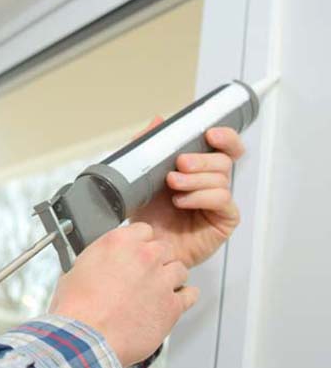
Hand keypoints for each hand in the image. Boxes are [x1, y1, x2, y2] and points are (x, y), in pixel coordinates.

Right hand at [48, 222, 196, 366]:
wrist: (87, 338)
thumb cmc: (77, 309)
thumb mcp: (76, 271)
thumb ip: (97, 261)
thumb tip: (99, 265)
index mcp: (120, 242)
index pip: (143, 230)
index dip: (139, 243)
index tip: (135, 252)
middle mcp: (145, 257)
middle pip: (163, 248)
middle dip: (155, 260)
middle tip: (143, 274)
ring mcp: (162, 281)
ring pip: (179, 269)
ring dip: (170, 278)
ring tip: (157, 290)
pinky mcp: (173, 306)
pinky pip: (190, 295)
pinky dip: (185, 297)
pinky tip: (175, 301)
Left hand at [130, 122, 245, 267]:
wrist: (144, 246)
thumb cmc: (147, 216)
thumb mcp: (142, 177)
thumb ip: (149, 148)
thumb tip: (157, 121)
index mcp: (199, 169)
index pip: (225, 147)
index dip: (225, 137)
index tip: (210, 134)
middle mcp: (212, 183)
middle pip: (223, 160)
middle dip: (200, 159)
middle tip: (179, 164)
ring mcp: (219, 202)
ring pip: (221, 179)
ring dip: (194, 180)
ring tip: (173, 186)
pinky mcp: (224, 220)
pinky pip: (222, 200)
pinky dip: (200, 197)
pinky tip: (182, 202)